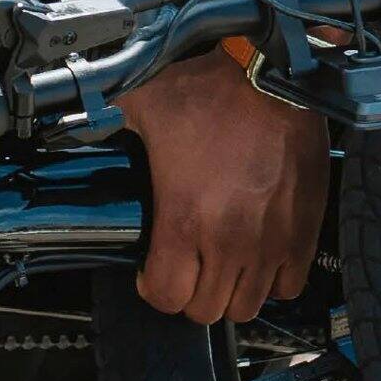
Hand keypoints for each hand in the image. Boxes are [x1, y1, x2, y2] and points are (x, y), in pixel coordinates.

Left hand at [114, 53, 327, 326]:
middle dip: (190, 293)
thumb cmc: (212, 87)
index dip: (153, 287)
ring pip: (247, 306)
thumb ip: (105, 123)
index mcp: (185, 217)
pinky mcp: (305, 230)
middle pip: (206, 309)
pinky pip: (289, 285)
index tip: (152, 270)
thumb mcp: (142, 104)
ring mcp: (272, 240)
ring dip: (230, 291)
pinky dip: (272, 280)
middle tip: (187, 265)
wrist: (274, 71)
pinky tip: (258, 257)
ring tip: (221, 264)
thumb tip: (76, 123)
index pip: (166, 297)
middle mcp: (230, 239)